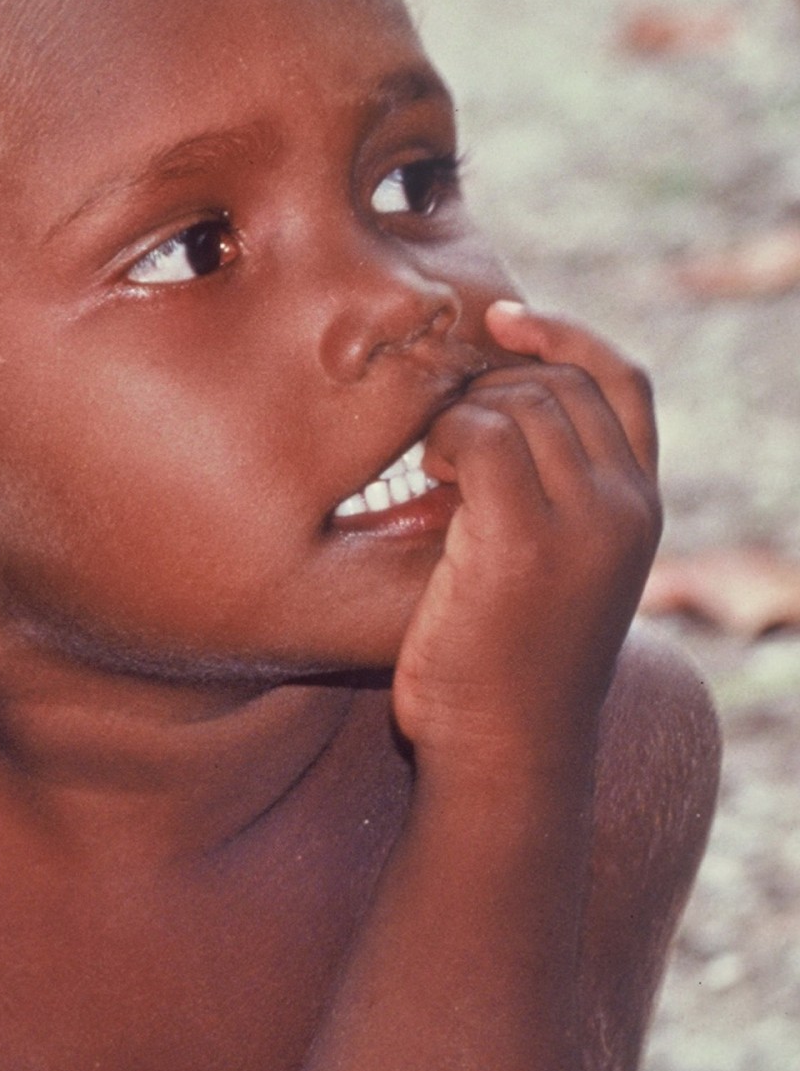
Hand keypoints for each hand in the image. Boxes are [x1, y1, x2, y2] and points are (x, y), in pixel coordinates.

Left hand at [392, 302, 659, 781]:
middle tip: (438, 437)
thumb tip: (486, 402)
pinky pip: (482, 435)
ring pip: (517, 403)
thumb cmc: (498, 661)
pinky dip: (445, 441)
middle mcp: (628, 507)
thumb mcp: (543, 562)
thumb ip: (540, 489)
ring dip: (458, 419)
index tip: (501, 319)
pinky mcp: (528, 543)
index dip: (563, 334)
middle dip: (486, 385)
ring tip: (434, 475)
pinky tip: (430, 483)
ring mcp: (587, 524)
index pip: (622, 379)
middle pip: (556, 381)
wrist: (503, 752)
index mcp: (640, 507)